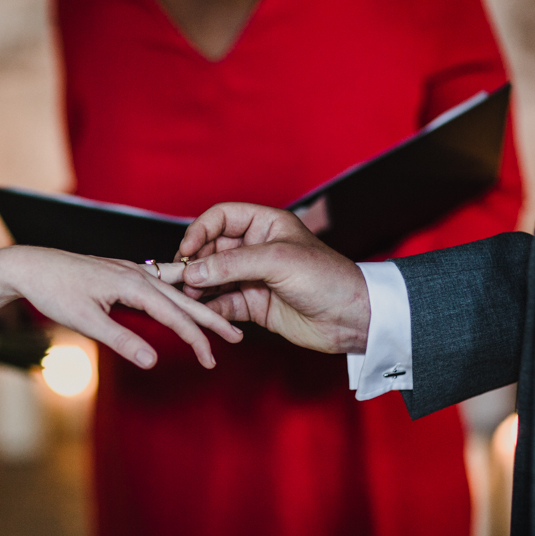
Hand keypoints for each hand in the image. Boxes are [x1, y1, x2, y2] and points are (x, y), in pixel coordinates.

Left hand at [7, 247, 242, 368]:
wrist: (31, 265)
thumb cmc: (55, 291)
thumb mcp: (86, 321)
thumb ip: (122, 340)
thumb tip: (152, 362)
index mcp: (132, 284)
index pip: (175, 315)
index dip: (196, 338)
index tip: (211, 359)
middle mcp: (137, 273)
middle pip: (184, 298)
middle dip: (211, 320)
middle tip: (236, 338)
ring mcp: (131, 270)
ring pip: (175, 288)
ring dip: (198, 306)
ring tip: (219, 319)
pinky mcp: (122, 271)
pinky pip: (161, 282)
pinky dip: (179, 292)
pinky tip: (183, 296)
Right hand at [175, 203, 369, 353]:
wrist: (352, 318)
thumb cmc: (326, 277)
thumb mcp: (278, 261)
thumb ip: (232, 264)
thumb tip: (192, 271)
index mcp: (265, 224)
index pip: (222, 217)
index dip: (200, 230)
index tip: (186, 250)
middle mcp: (256, 248)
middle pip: (212, 249)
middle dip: (195, 262)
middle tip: (182, 278)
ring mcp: (253, 277)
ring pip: (214, 278)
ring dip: (199, 287)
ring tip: (189, 297)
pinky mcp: (254, 305)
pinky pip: (223, 304)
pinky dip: (210, 309)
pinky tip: (203, 314)